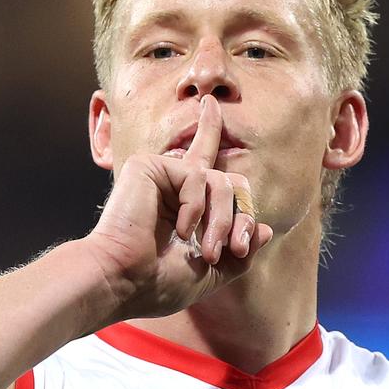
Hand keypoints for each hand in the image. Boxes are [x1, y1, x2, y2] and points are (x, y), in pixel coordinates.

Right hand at [84, 95, 273, 319]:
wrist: (123, 282)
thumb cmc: (157, 283)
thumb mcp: (211, 273)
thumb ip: (240, 253)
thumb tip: (264, 229)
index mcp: (182, 204)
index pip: (204, 163)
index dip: (209, 131)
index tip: (211, 104)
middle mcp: (172, 184)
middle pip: (232, 183)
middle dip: (240, 218)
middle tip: (234, 250)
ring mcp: (161, 173)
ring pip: (222, 182)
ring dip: (222, 221)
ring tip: (206, 251)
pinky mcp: (149, 165)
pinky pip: (197, 176)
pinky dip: (195, 208)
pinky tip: (178, 229)